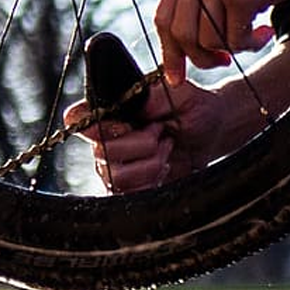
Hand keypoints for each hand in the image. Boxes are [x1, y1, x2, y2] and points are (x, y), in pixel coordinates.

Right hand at [64, 78, 227, 192]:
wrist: (212, 131)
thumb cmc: (191, 107)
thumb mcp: (176, 92)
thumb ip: (149, 96)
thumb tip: (127, 103)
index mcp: (110, 113)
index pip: (77, 118)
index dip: (95, 125)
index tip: (126, 124)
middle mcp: (106, 140)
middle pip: (102, 153)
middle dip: (142, 145)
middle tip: (162, 134)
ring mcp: (116, 167)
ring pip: (116, 177)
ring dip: (150, 166)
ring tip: (166, 152)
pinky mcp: (131, 189)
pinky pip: (128, 196)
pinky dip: (151, 184)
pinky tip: (164, 171)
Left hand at [155, 0, 289, 82]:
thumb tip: (184, 44)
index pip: (163, 16)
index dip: (170, 51)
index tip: (176, 75)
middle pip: (179, 33)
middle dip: (200, 58)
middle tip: (222, 61)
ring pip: (207, 40)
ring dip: (232, 49)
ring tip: (252, 36)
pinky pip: (235, 39)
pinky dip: (251, 44)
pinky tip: (265, 30)